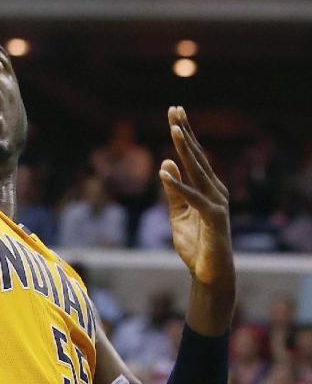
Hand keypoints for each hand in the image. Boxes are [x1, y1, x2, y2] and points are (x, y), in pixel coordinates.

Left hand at [160, 107, 233, 288]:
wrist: (209, 274)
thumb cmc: (195, 244)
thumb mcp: (177, 214)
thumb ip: (172, 191)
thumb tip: (166, 163)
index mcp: (208, 187)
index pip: (194, 156)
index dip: (184, 134)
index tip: (174, 113)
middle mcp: (215, 190)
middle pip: (197, 156)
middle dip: (185, 132)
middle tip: (174, 109)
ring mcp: (216, 203)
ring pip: (198, 171)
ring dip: (185, 150)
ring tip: (174, 130)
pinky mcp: (213, 218)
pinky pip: (193, 198)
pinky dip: (179, 186)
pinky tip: (166, 172)